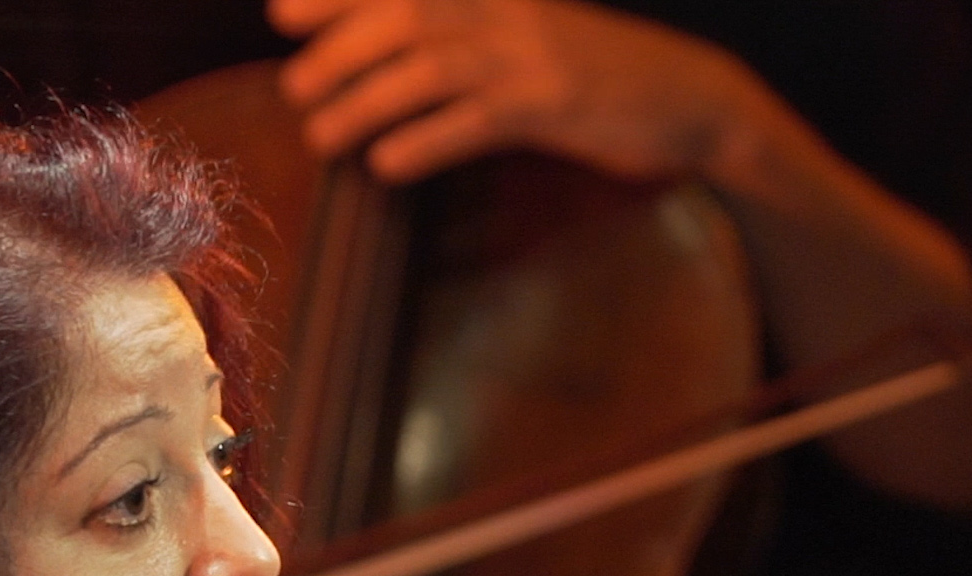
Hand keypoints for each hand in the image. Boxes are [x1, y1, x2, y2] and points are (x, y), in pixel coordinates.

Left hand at [270, 0, 779, 186]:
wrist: (689, 96)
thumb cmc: (592, 74)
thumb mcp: (524, 38)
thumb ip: (458, 38)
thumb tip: (373, 60)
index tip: (282, 13)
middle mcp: (510, 11)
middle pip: (408, 16)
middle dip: (340, 49)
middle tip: (294, 88)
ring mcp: (534, 55)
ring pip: (432, 68)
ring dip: (366, 103)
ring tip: (320, 136)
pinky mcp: (554, 104)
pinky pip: (477, 120)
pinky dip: (424, 142)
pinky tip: (386, 164)